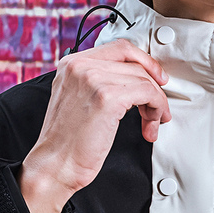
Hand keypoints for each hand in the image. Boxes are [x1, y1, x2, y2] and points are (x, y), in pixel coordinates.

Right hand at [18, 41, 171, 212]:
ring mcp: (94, 79)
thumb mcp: (77, 99)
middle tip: (158, 109)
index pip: (119, 48)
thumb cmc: (67, 141)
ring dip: (156, 103)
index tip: (157, 77)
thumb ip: (98, 83)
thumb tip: (133, 81)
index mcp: (72, 64)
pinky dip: (157, 108)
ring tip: (152, 123)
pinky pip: (148, 93)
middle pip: (135, 64)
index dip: (144, 61)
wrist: (55, 164)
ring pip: (144, 80)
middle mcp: (81, 66)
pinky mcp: (108, 97)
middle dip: (153, 87)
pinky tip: (151, 125)